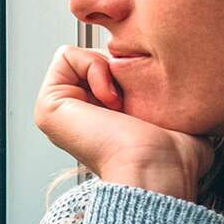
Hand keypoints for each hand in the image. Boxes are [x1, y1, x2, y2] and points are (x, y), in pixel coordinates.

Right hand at [33, 46, 213, 200]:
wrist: (157, 168)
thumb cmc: (174, 152)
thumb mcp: (175, 111)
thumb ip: (164, 93)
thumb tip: (169, 80)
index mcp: (102, 122)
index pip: (113, 68)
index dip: (132, 69)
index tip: (146, 97)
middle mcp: (77, 118)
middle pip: (96, 59)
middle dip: (119, 68)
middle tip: (132, 100)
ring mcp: (60, 112)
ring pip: (80, 56)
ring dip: (107, 70)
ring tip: (121, 102)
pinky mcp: (48, 106)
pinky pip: (66, 56)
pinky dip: (93, 67)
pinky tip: (110, 99)